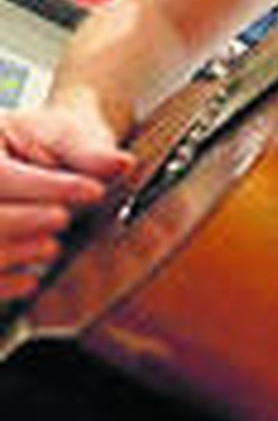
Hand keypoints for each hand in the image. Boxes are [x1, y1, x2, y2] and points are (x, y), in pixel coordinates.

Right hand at [0, 96, 132, 301]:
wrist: (35, 159)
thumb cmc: (51, 144)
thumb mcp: (69, 136)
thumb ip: (89, 153)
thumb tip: (122, 164)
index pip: (2, 175)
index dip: (47, 188)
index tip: (94, 192)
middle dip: (26, 221)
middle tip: (63, 218)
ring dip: (15, 252)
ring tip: (50, 247)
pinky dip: (2, 283)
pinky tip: (31, 279)